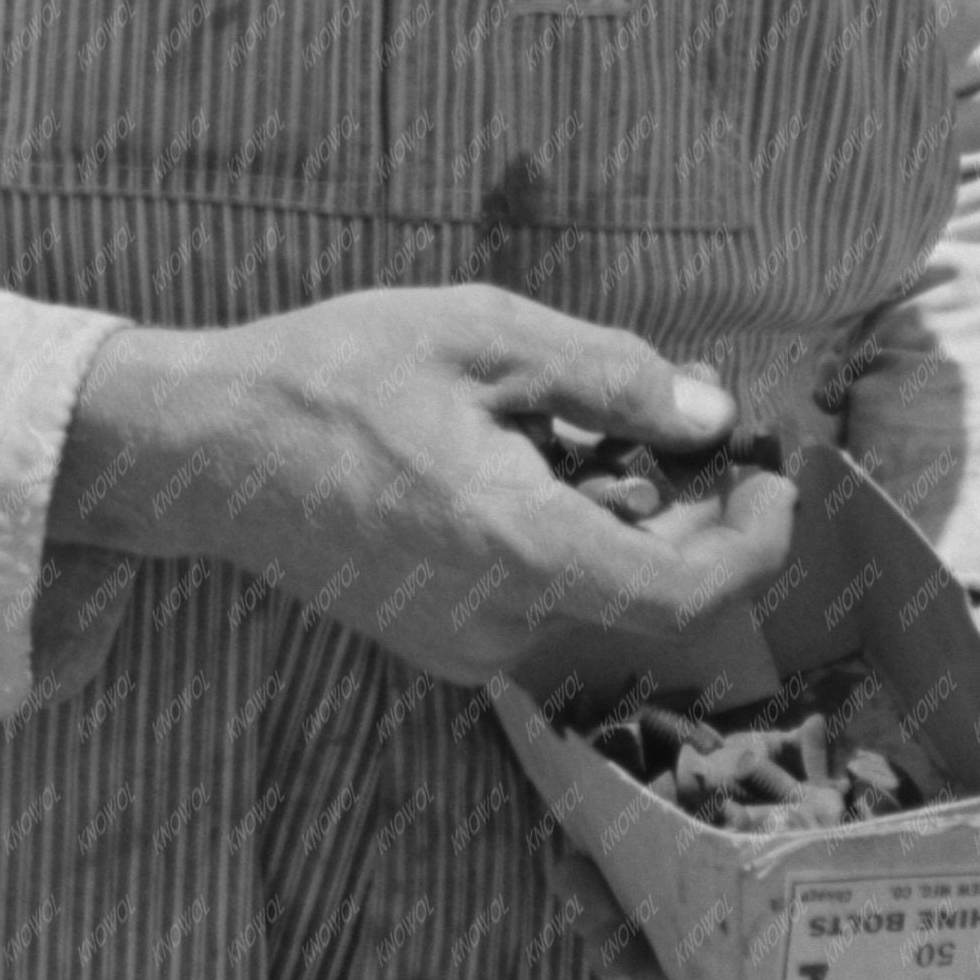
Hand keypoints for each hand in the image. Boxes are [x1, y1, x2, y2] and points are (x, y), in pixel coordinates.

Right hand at [55, 287, 797, 686]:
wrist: (209, 449)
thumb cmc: (338, 374)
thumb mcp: (484, 335)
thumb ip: (610, 376)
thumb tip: (712, 411)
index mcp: (520, 547)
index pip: (687, 595)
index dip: (753, 542)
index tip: (769, 473)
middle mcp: (501, 622)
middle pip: (653, 600)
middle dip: (700, 516)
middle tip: (698, 421)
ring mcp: (468, 644)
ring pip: (603, 602)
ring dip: (638, 526)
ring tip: (609, 429)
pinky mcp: (441, 641)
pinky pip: (549, 605)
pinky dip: (580, 543)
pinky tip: (547, 467)